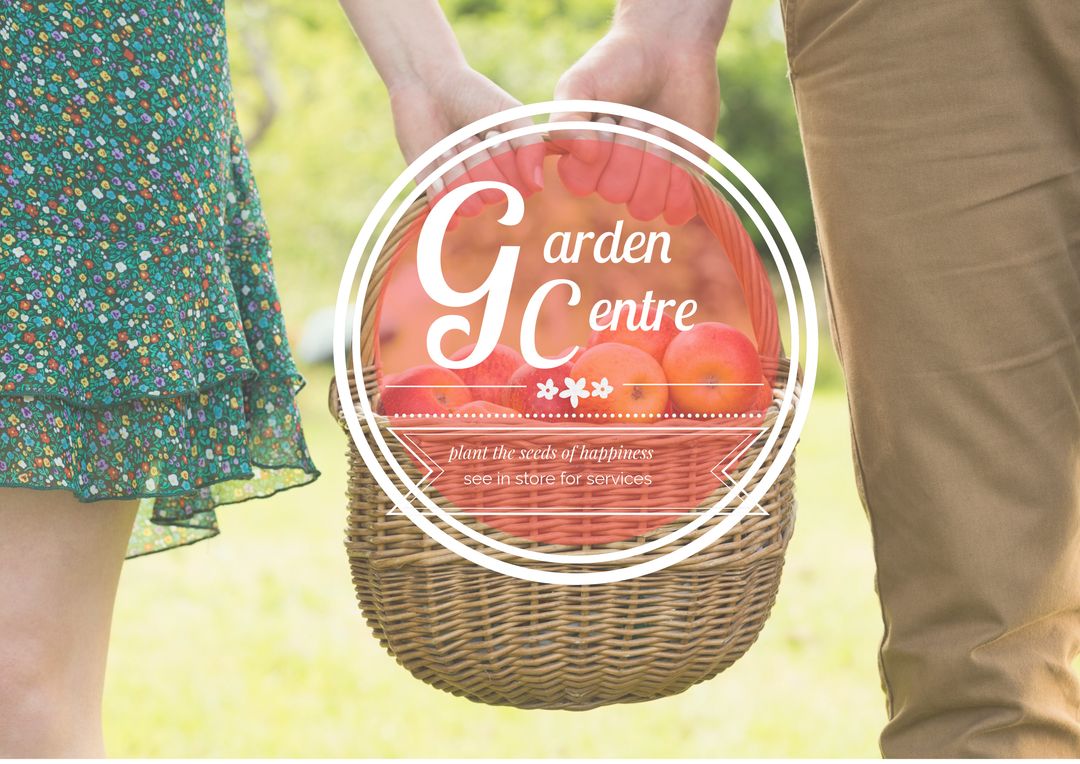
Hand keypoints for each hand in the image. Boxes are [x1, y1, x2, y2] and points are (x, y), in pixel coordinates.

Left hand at [339, 0, 542, 213]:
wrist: (425, 85)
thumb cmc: (472, 96)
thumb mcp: (510, 114)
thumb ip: (531, 147)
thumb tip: (537, 186)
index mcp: (513, 169)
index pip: (520, 189)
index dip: (505, 160)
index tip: (492, 132)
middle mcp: (490, 186)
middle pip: (494, 196)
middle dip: (478, 161)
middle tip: (466, 135)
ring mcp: (462, 194)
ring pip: (469, 206)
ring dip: (457, 171)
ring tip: (448, 145)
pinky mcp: (434, 197)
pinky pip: (444, 212)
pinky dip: (439, 188)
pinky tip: (435, 161)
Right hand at [551, 3, 727, 223]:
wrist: (669, 47)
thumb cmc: (617, 64)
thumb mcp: (579, 85)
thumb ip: (566, 122)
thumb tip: (586, 156)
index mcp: (582, 159)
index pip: (580, 184)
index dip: (597, 152)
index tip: (606, 116)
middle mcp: (612, 175)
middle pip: (614, 193)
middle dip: (629, 147)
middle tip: (636, 113)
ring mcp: (647, 181)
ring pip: (643, 206)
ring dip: (654, 163)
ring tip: (659, 127)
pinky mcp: (681, 181)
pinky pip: (676, 211)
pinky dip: (678, 189)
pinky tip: (679, 156)